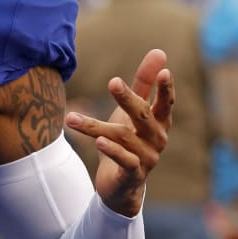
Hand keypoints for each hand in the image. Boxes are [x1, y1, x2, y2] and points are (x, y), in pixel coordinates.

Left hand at [65, 49, 173, 216]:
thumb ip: (144, 83)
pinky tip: (98, 141)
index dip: (165, 89)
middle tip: (112, 82)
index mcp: (159, 123)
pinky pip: (124, 160)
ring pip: (122, 137)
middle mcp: (157, 140)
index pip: (166, 103)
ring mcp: (147, 158)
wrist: (121, 186)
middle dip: (127, 98)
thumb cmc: (128, 141)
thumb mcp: (133, 112)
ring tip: (72, 119)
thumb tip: (159, 52)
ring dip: (94, 127)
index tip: (164, 71)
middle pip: (142, 116)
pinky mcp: (133, 174)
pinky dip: (111, 150)